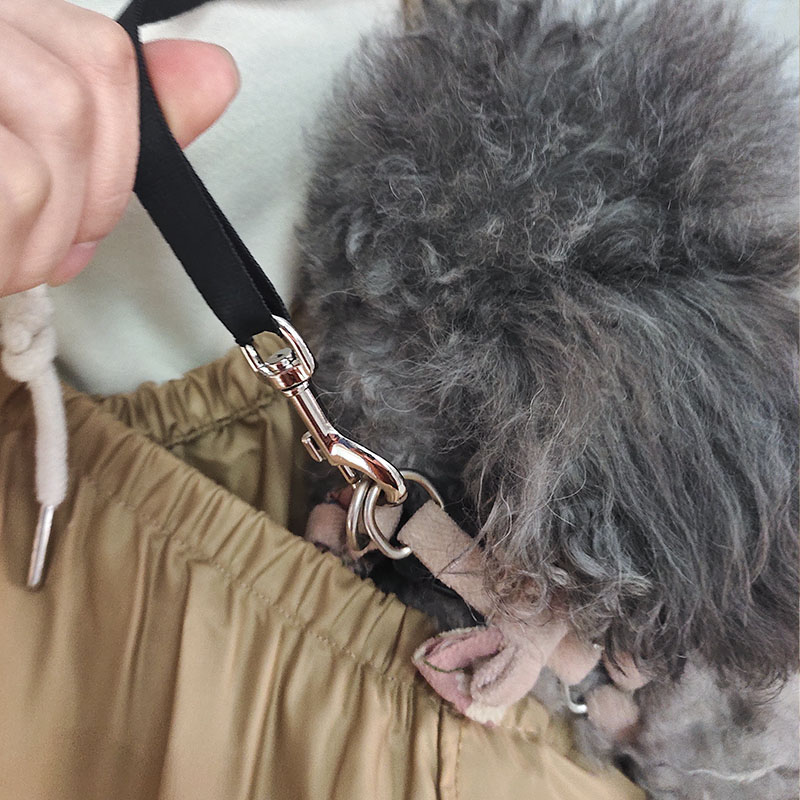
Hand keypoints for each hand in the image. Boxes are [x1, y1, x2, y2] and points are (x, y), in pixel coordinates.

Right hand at [0, 0, 239, 295]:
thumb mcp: (34, 156)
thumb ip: (123, 119)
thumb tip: (216, 73)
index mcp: (0, 28)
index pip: (101, 57)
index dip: (119, 156)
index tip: (90, 216)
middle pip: (76, 105)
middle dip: (86, 206)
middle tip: (46, 251)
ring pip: (38, 156)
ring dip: (39, 244)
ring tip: (4, 260)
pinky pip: (9, 189)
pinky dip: (8, 255)